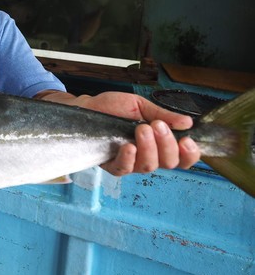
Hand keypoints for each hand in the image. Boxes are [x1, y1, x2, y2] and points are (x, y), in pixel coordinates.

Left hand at [38, 90, 200, 175]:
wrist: (86, 108)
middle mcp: (147, 156)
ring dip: (149, 148)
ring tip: (142, 129)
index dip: (189, 154)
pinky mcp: (111, 165)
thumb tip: (188, 122)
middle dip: (167, 144)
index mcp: (159, 143)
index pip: (181, 157)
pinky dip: (128, 158)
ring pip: (148, 166)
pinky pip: (124, 169)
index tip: (188, 140)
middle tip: (157, 126)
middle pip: (169, 163)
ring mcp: (130, 162)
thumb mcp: (140, 105)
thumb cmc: (112, 107)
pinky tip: (129, 146)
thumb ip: (163, 114)